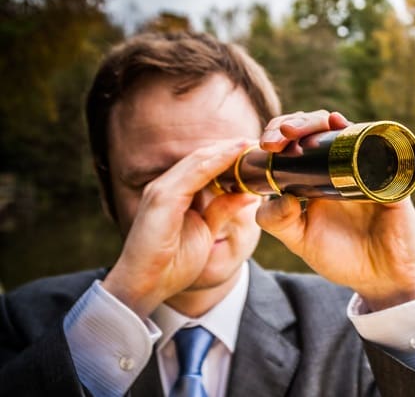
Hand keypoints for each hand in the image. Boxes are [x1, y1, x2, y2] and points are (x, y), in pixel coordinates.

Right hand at [102, 139, 253, 317]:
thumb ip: (221, 209)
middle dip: (230, 148)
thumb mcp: (205, 231)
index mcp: (174, 193)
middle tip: (256, 142)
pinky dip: (216, 161)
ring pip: (198, 159)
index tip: (253, 152)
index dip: (229, 156)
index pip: (204, 165)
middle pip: (202, 157)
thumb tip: (247, 193)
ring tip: (249, 143)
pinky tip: (235, 154)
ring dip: (226, 149)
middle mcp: (166, 186)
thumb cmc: (171, 264)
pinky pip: (194, 173)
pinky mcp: (163, 198)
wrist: (145, 286)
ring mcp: (162, 190)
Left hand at [256, 111, 414, 310]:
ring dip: (322, 121)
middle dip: (297, 121)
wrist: (381, 278)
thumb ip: (279, 222)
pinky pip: (382, 149)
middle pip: (319, 126)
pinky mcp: (391, 178)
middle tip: (282, 134)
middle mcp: (342, 165)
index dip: (280, 132)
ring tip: (304, 130)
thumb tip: (278, 195)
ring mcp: (368, 168)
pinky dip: (365, 133)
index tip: (267, 145)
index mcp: (317, 175)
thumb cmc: (342, 257)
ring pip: (346, 128)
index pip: (297, 139)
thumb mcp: (301, 241)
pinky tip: (344, 128)